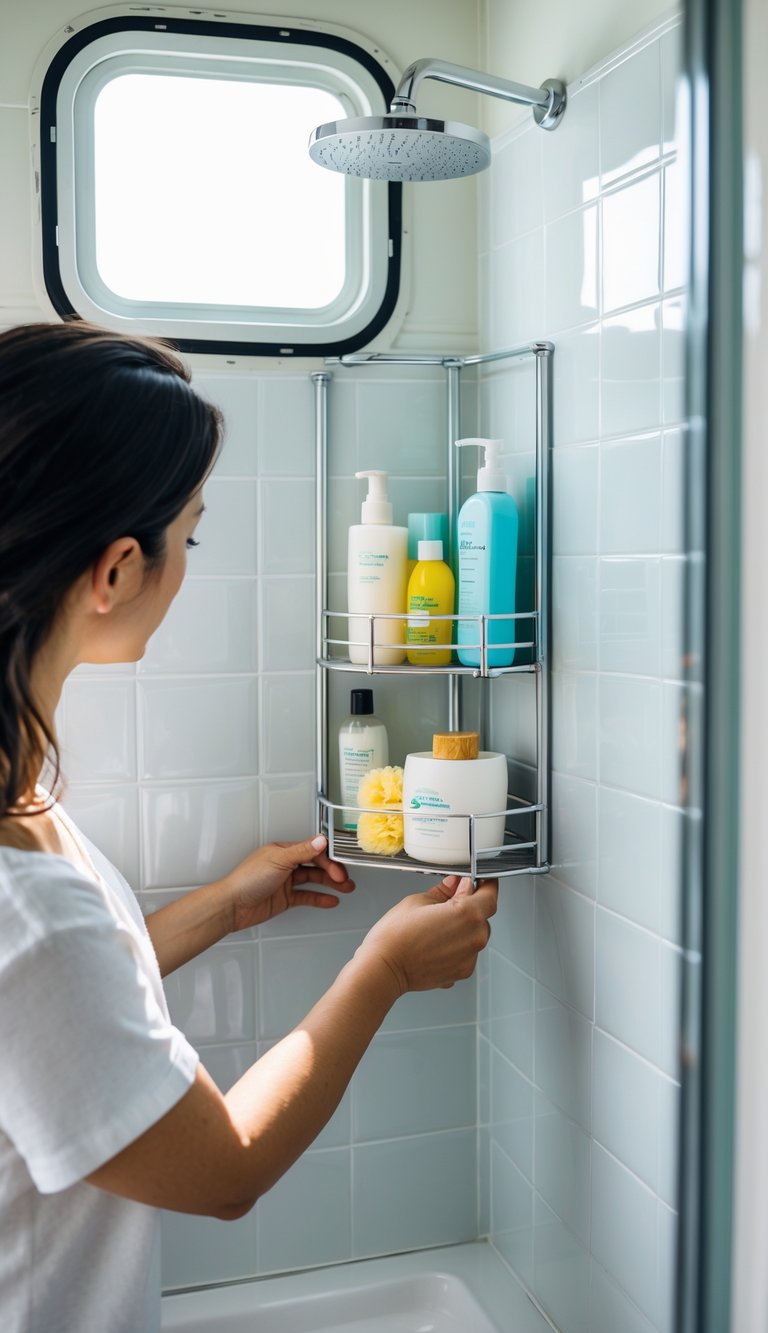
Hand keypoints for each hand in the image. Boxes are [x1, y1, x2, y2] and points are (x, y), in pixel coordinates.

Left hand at [221, 836, 355, 933]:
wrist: (232, 906)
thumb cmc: (247, 880)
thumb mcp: (278, 861)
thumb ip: (302, 851)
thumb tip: (321, 839)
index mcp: (283, 850)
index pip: (312, 850)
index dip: (328, 858)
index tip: (340, 865)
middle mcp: (285, 864)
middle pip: (315, 865)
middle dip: (333, 871)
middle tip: (345, 879)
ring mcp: (285, 882)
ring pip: (314, 880)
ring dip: (331, 884)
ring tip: (346, 888)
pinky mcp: (285, 898)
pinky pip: (307, 896)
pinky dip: (320, 898)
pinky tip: (331, 900)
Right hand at [356, 875, 497, 995]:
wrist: (384, 969)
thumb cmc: (395, 937)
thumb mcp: (419, 901)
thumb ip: (444, 891)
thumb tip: (454, 884)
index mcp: (468, 914)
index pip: (490, 893)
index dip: (485, 884)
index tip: (479, 881)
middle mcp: (475, 937)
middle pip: (483, 915)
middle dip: (469, 906)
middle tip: (447, 902)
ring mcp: (470, 957)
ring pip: (475, 934)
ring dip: (464, 927)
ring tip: (437, 927)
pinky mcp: (462, 971)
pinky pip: (467, 951)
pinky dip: (457, 945)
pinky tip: (436, 943)